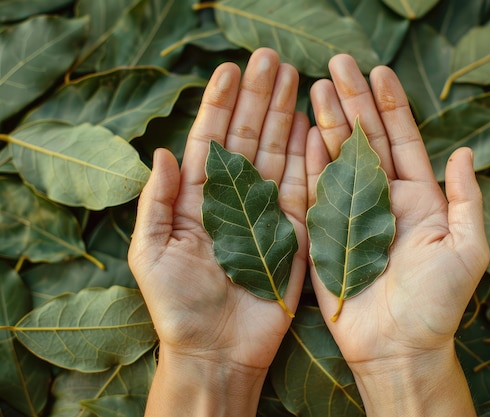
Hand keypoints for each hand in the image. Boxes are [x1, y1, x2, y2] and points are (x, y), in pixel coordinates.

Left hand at [128, 48, 308, 415]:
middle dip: (257, 97)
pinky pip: (303, 187)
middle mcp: (235, 199)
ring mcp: (267, 213)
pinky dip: (307, 155)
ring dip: (284, 115)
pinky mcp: (295, 232)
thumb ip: (157, 202)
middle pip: (248, 138)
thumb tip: (162, 152)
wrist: (217, 350)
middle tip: (270, 59)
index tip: (229, 69)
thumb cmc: (177, 306)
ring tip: (294, 77)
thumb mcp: (151, 252)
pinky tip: (310, 123)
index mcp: (197, 200)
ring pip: (277, 154)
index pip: (211, 141)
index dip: (219, 104)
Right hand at [306, 55, 488, 414]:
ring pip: (338, 159)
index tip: (379, 71)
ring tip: (315, 86)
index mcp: (418, 199)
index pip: (402, 141)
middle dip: (352, 100)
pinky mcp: (324, 234)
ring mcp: (351, 214)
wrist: (397, 347)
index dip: (391, 106)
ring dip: (328, 122)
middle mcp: (383, 199)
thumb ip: (467, 200)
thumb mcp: (466, 250)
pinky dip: (310, 161)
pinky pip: (315, 192)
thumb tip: (465, 152)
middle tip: (337, 64)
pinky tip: (304, 132)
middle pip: (366, 140)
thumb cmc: (437, 304)